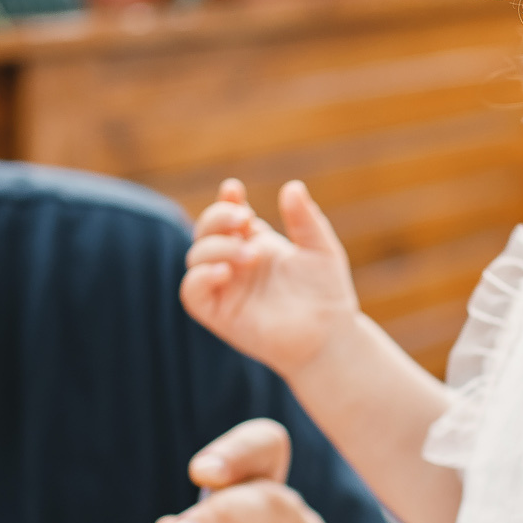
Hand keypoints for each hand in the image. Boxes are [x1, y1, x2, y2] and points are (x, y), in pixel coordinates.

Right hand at [181, 179, 360, 376]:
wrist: (330, 336)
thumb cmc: (327, 293)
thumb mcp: (320, 249)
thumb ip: (305, 219)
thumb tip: (293, 186)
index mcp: (256, 243)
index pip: (230, 215)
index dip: (226, 201)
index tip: (233, 189)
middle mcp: (236, 263)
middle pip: (207, 231)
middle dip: (218, 218)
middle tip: (245, 220)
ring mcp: (226, 288)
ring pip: (196, 257)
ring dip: (217, 247)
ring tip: (250, 254)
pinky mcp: (219, 315)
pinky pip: (192, 293)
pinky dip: (200, 278)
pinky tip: (224, 272)